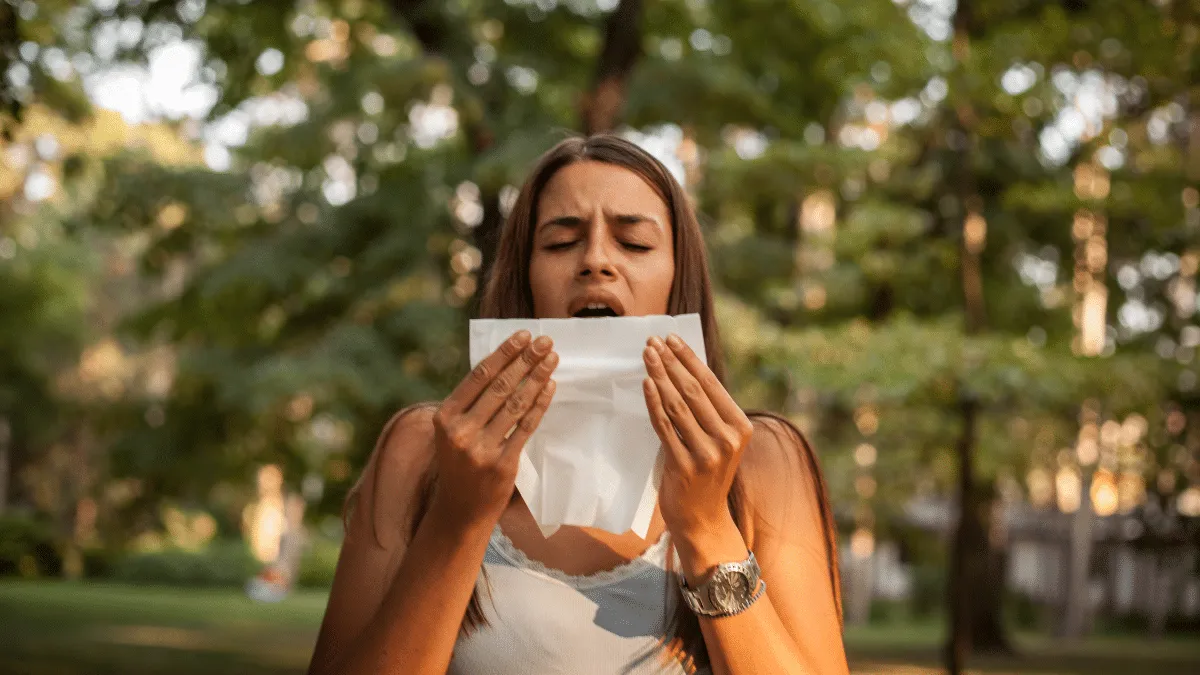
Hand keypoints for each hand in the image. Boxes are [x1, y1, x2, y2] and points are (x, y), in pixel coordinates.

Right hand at [430, 330, 557, 530]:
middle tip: (545, 341)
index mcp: (444, 417)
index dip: (503, 353)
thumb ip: (470, 403)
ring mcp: (481, 449)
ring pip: (515, 403)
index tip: (523, 335)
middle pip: (500, 386)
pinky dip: (539, 404)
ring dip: (537, 377)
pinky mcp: (502, 464)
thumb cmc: (460, 463)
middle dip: (526, 359)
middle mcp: (460, 431)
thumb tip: (504, 363)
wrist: (460, 511)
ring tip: (552, 359)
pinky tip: (550, 386)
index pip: (479, 375)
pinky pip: (525, 427)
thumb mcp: (453, 431)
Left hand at [642, 333, 753, 538]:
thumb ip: (707, 411)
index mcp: (740, 427)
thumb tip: (683, 368)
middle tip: (651, 341)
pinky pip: (665, 427)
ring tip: (646, 355)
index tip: (670, 338)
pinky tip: (647, 384)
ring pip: (678, 405)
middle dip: (670, 362)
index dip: (689, 358)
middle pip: (693, 390)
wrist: (703, 520)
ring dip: (659, 376)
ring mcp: (707, 453)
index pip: (711, 383)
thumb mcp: (718, 440)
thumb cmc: (707, 474)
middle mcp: (728, 438)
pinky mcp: (684, 466)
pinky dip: (654, 403)